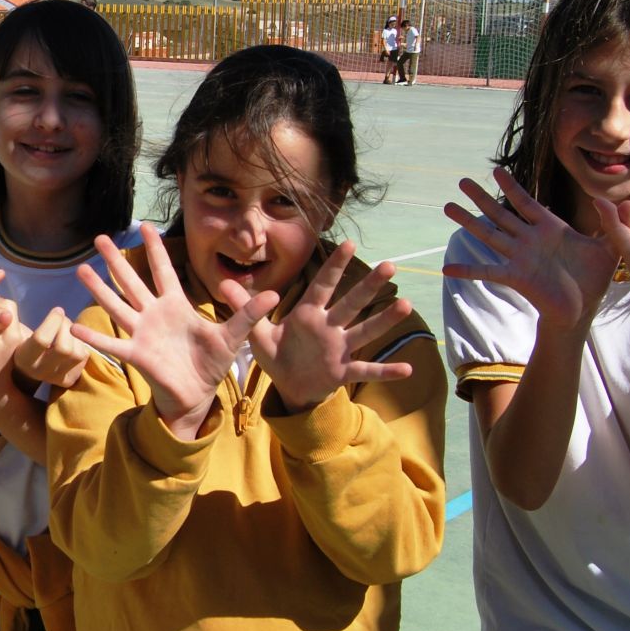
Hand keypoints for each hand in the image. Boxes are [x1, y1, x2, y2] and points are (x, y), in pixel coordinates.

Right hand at [15, 306, 88, 389]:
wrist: (24, 369)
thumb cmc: (16, 342)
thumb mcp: (8, 328)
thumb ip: (3, 313)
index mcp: (23, 358)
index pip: (42, 340)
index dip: (53, 321)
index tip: (57, 309)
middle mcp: (40, 372)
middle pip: (64, 348)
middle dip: (67, 327)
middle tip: (62, 318)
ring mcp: (57, 378)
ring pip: (77, 353)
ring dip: (76, 335)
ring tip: (66, 328)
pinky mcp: (70, 379)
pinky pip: (84, 357)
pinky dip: (81, 343)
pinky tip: (71, 340)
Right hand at [70, 223, 278, 432]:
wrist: (197, 395)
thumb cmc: (211, 364)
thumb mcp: (233, 337)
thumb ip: (247, 314)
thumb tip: (274, 294)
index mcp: (176, 306)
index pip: (164, 271)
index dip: (155, 249)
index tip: (144, 226)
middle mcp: (154, 314)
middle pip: (132, 281)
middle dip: (115, 260)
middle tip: (100, 238)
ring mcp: (142, 333)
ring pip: (117, 305)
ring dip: (99, 288)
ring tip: (80, 269)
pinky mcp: (137, 354)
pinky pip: (112, 343)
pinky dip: (94, 337)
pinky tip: (73, 327)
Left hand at [249, 241, 415, 411]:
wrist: (289, 387)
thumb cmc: (278, 356)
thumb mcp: (257, 335)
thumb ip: (245, 309)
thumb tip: (222, 283)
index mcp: (308, 315)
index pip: (323, 285)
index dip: (335, 266)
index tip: (350, 244)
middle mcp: (329, 327)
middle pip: (350, 303)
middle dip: (368, 286)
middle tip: (389, 265)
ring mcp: (339, 349)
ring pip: (364, 331)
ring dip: (384, 320)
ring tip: (404, 305)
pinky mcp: (343, 371)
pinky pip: (367, 370)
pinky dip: (386, 371)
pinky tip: (407, 369)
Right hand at [443, 168, 620, 331]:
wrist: (582, 310)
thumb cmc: (593, 279)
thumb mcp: (611, 247)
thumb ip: (617, 224)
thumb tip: (627, 202)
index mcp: (549, 229)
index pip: (526, 202)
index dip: (511, 187)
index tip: (494, 171)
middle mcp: (529, 240)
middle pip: (500, 214)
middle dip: (480, 198)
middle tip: (461, 182)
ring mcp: (519, 257)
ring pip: (489, 234)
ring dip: (468, 222)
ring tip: (447, 207)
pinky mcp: (515, 276)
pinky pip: (487, 271)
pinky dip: (467, 270)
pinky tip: (446, 268)